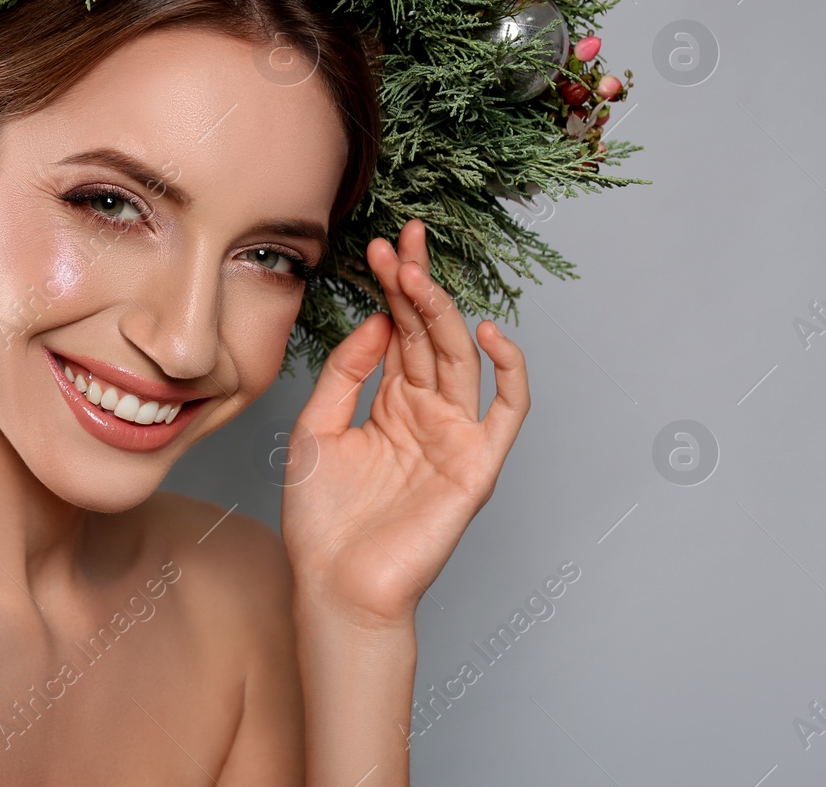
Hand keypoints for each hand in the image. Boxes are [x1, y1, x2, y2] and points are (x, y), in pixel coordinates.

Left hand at [280, 219, 530, 628]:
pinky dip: (509, 370)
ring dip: (441, 310)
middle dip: (416, 284)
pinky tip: (488, 332)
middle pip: (430, 334)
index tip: (378, 248)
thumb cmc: (322, 517)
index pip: (399, 331)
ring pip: (460, 358)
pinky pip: (507, 411)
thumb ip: (345, 373)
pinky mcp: (476, 464)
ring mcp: (454, 436)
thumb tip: (376, 321)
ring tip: (416, 271)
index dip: (392, 289)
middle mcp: (427, 413)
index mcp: (391, 403)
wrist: (335, 585)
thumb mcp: (316, 428)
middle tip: (402, 240)